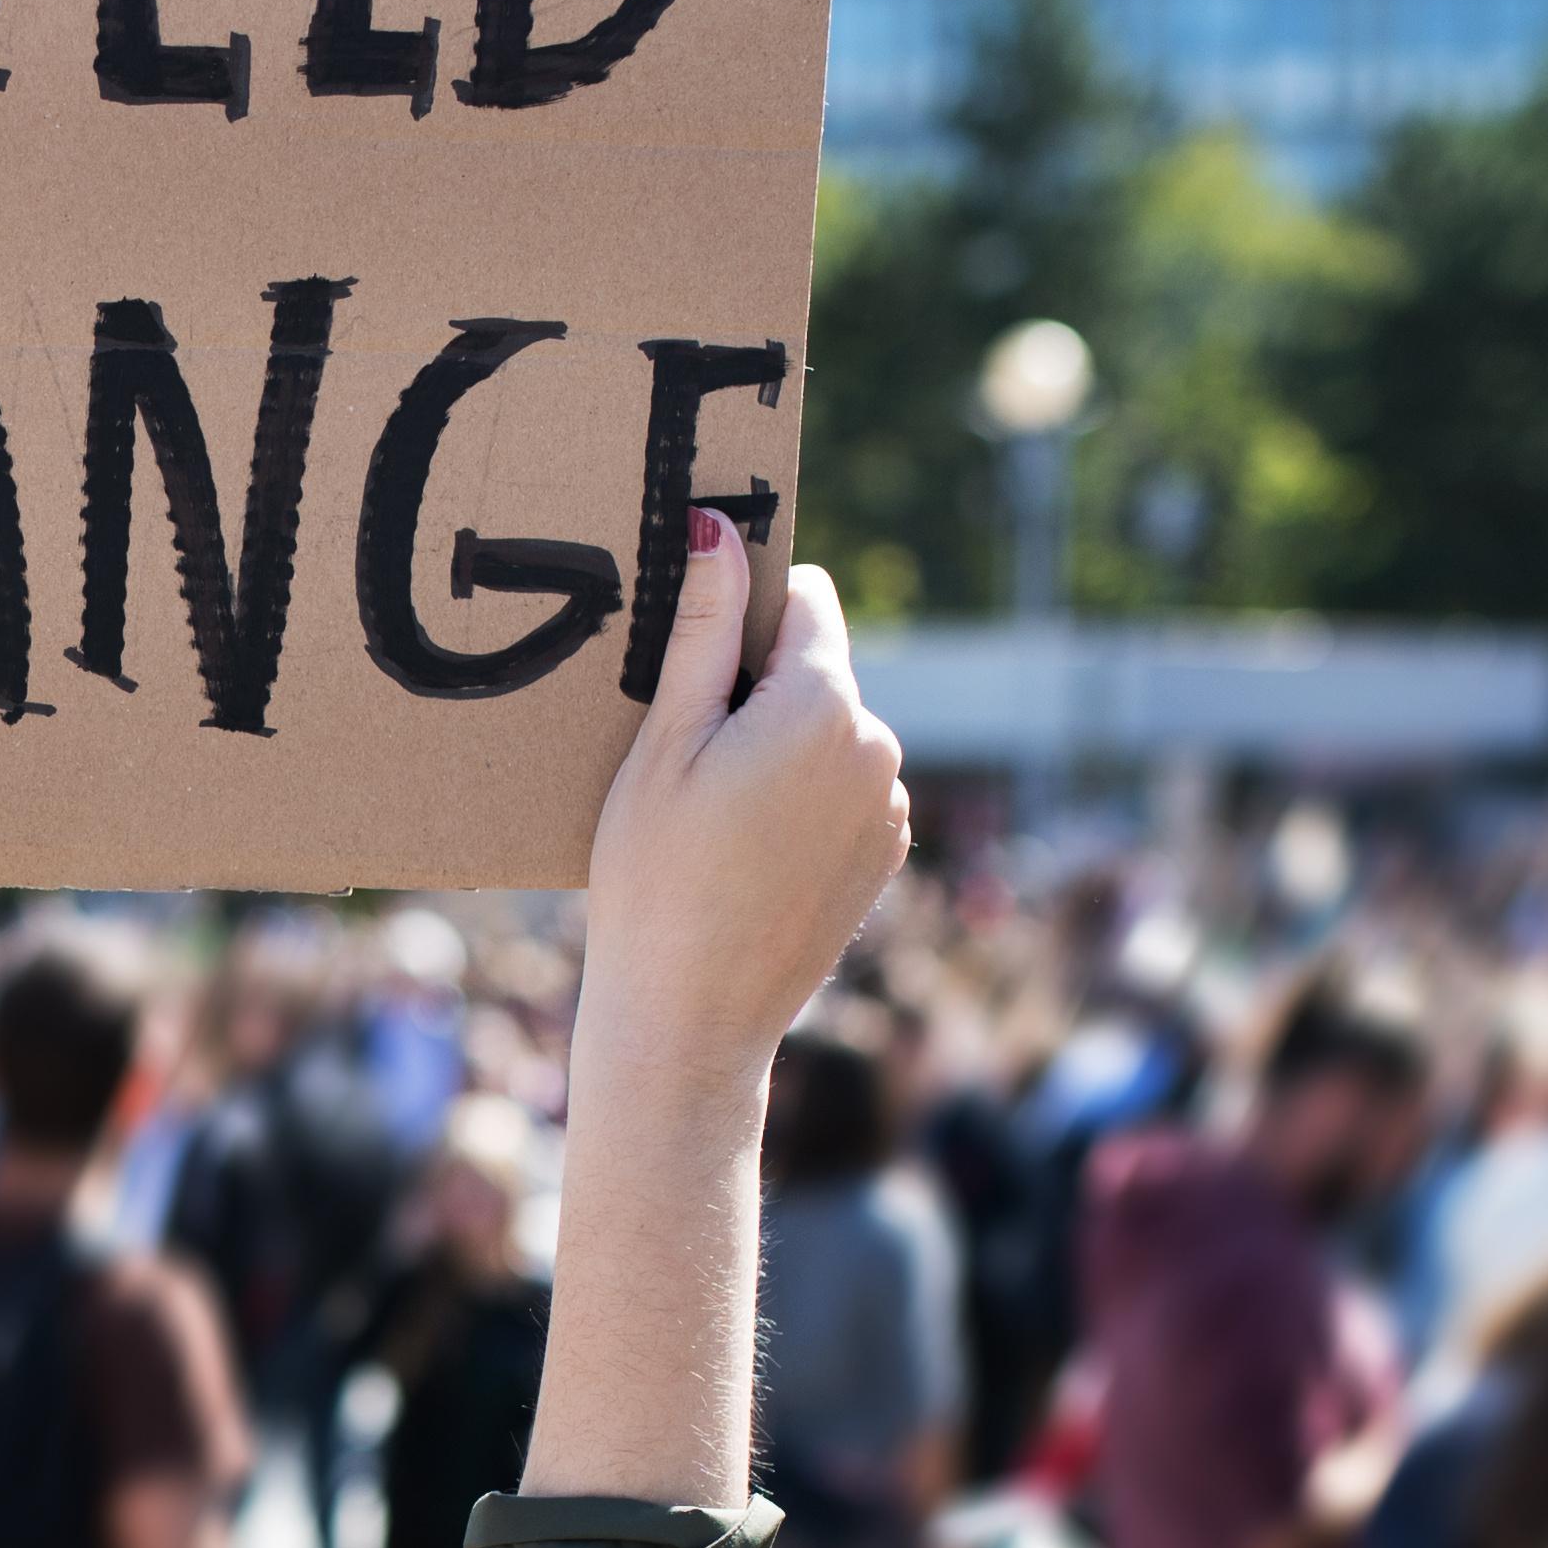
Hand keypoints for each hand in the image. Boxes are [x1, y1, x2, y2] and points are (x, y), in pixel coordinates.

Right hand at [568, 532, 910, 1110]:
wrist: (692, 1018)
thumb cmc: (657, 878)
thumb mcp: (663, 744)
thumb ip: (700, 631)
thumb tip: (718, 529)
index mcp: (824, 705)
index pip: (805, 597)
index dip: (746, 611)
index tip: (696, 657)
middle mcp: (878, 746)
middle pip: (817, 669)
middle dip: (757, 687)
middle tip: (685, 757)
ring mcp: (889, 806)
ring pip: (830, 733)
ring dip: (780, 747)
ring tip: (713, 817)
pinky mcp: (885, 855)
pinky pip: (843, 790)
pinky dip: (800, 800)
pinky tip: (746, 852)